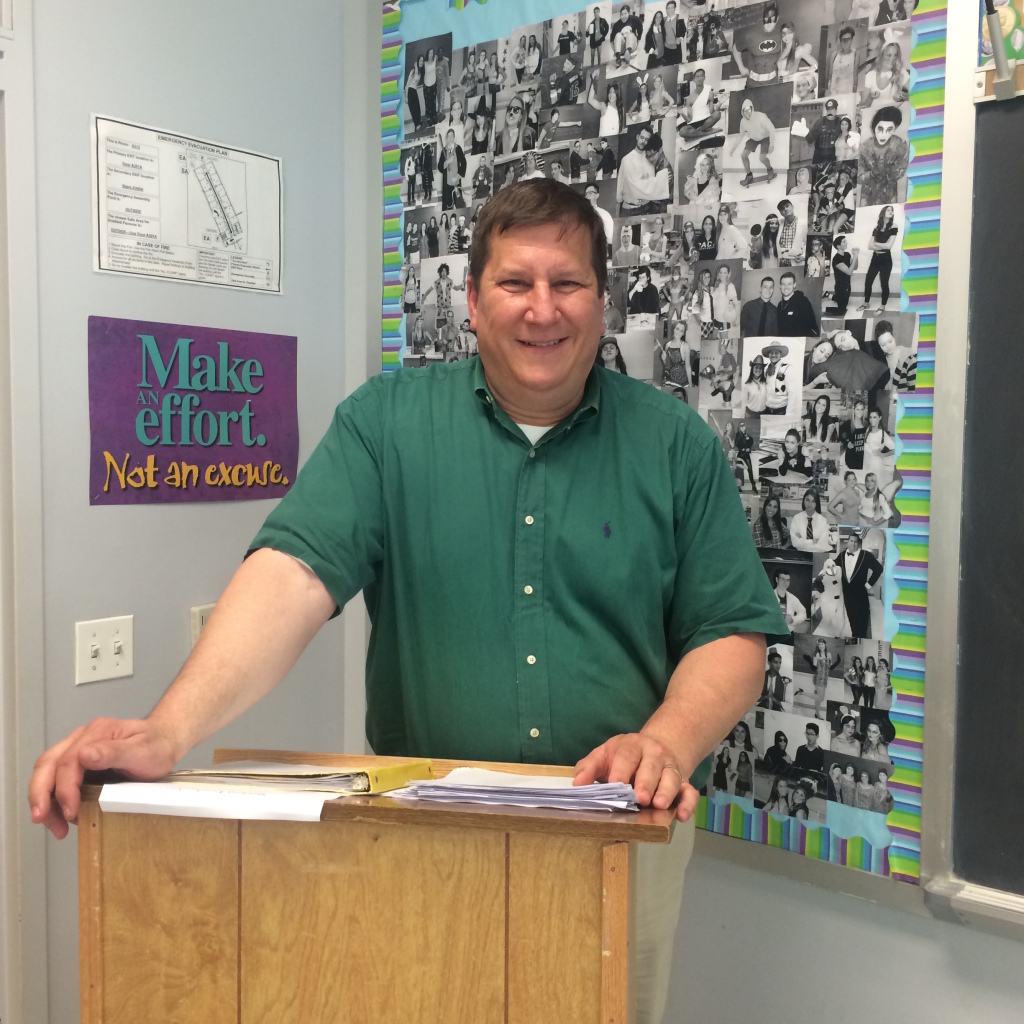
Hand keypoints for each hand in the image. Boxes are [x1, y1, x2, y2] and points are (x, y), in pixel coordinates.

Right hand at [29, 717, 180, 838]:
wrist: (165, 741)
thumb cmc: (156, 746)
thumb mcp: (142, 751)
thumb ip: (114, 752)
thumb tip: (84, 755)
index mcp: (97, 733)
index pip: (68, 761)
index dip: (65, 789)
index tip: (71, 812)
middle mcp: (82, 738)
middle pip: (47, 764)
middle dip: (40, 794)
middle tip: (42, 819)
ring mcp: (78, 748)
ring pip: (47, 771)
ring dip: (43, 799)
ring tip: (55, 826)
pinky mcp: (78, 762)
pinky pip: (56, 778)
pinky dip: (53, 798)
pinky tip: (62, 816)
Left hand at [573, 732, 697, 821]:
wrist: (656, 747)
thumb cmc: (624, 756)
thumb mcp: (604, 755)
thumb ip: (588, 768)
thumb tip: (576, 784)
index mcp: (631, 746)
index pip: (626, 756)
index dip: (621, 770)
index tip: (615, 783)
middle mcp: (653, 754)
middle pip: (651, 766)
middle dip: (646, 782)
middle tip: (640, 797)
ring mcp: (670, 768)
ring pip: (671, 778)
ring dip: (666, 792)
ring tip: (659, 805)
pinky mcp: (683, 782)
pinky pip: (689, 792)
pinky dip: (688, 803)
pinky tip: (683, 815)